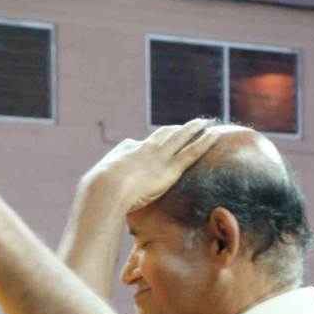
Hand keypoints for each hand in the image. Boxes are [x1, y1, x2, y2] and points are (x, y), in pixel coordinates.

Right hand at [80, 119, 219, 214]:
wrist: (106, 187)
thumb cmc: (99, 191)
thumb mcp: (100, 184)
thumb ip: (105, 183)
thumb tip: (98, 191)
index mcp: (128, 150)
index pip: (142, 143)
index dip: (153, 140)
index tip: (160, 138)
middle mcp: (145, 148)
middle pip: (164, 135)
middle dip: (176, 130)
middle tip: (187, 125)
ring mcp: (159, 157)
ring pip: (180, 138)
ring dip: (193, 129)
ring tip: (204, 122)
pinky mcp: (170, 168)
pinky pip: (192, 152)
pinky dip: (205, 142)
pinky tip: (215, 135)